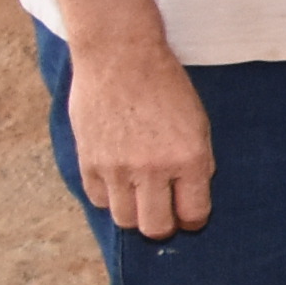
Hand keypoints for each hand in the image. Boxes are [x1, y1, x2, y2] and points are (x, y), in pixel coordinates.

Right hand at [68, 40, 214, 237]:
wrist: (120, 57)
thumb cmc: (165, 86)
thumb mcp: (197, 124)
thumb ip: (195, 163)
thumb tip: (189, 196)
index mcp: (189, 158)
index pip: (193, 215)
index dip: (192, 220)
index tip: (189, 216)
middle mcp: (153, 169)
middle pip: (155, 227)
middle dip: (163, 225)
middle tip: (164, 212)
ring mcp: (117, 168)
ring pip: (125, 219)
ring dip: (135, 213)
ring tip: (140, 197)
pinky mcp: (89, 162)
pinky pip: (99, 199)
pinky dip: (109, 196)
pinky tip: (118, 181)